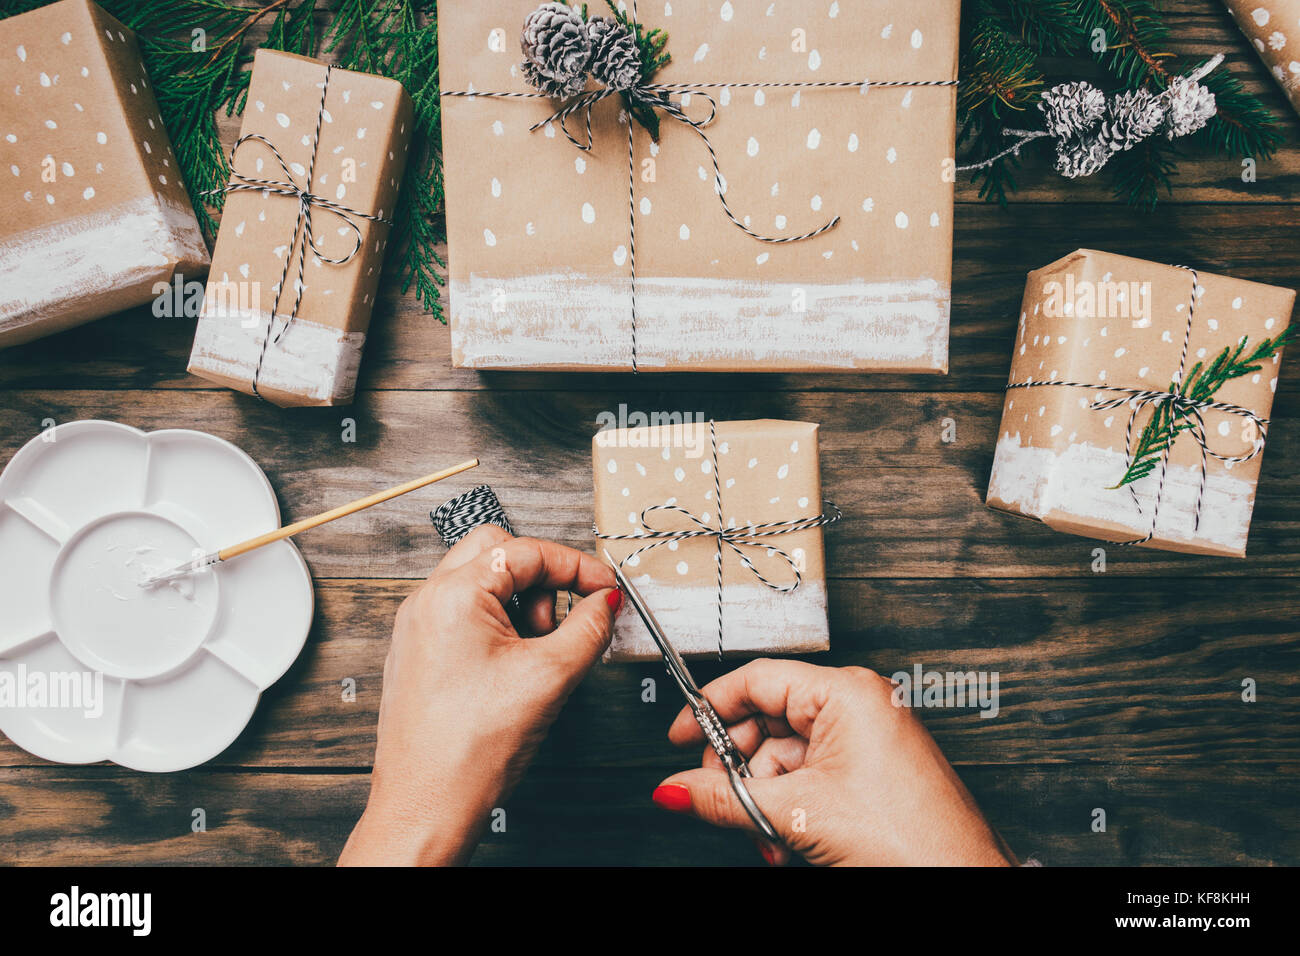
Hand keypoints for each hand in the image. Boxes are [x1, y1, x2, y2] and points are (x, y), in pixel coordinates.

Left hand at [339, 527, 619, 865]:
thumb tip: (605, 602)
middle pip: (496, 552)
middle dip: (542, 577)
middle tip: (567, 616)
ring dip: (522, 603)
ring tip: (540, 653)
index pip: (526, 550)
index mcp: (452, 595)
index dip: (576, 565)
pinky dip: (500, 625)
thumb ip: (588, 628)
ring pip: (481, 583)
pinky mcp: (420, 653)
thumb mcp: (550, 677)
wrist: (424, 808)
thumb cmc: (467, 752)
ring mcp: (418, 627)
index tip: (605, 587)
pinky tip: (517, 668)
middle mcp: (426, 602)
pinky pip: (465, 614)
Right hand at [652, 659, 1013, 865]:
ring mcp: (867, 738)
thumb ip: (723, 797)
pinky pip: (809, 775)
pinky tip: (785, 839)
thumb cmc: (912, 840)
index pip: (759, 679)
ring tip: (766, 836)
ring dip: (763, 800)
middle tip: (717, 798)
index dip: (711, 707)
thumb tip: (674, 789)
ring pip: (785, 757)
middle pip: (767, 720)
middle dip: (739, 769)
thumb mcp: (796, 812)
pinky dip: (788, 807)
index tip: (680, 736)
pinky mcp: (870, 769)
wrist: (960, 883)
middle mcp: (859, 706)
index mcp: (847, 692)